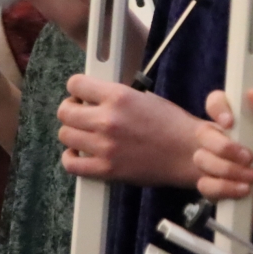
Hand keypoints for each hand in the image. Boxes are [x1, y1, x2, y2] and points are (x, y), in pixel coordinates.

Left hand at [57, 74, 206, 187]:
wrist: (188, 152)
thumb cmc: (172, 124)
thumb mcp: (144, 96)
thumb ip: (115, 95)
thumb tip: (94, 96)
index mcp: (118, 96)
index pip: (75, 84)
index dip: (76, 89)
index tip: (80, 95)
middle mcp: (107, 120)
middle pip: (64, 111)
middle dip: (71, 110)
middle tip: (81, 114)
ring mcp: (104, 146)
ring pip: (65, 135)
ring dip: (73, 133)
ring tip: (85, 134)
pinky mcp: (106, 169)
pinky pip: (71, 164)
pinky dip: (71, 158)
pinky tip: (80, 154)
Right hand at [194, 89, 252, 243]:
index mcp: (243, 127)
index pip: (217, 105)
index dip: (217, 109)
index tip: (231, 122)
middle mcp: (228, 144)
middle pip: (203, 134)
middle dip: (223, 146)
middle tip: (249, 157)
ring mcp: (221, 168)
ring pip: (201, 159)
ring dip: (226, 169)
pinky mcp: (219, 191)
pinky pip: (205, 185)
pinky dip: (224, 188)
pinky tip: (244, 191)